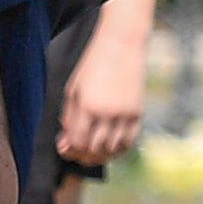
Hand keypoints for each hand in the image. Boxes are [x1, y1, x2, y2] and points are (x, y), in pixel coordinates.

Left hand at [57, 37, 146, 165]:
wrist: (121, 47)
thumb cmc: (93, 66)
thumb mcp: (73, 89)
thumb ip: (68, 118)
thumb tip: (65, 145)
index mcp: (87, 105)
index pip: (78, 141)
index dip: (70, 150)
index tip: (66, 147)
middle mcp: (107, 113)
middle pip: (94, 149)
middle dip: (83, 156)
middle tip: (78, 154)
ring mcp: (124, 114)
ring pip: (112, 149)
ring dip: (101, 155)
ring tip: (93, 152)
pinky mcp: (137, 113)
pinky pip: (129, 142)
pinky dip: (118, 150)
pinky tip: (110, 148)